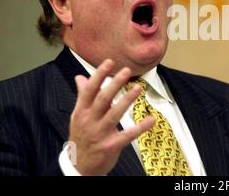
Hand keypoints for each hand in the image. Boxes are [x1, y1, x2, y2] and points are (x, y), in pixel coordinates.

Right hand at [69, 59, 154, 174]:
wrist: (79, 167)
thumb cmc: (81, 136)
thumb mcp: (77, 116)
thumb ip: (82, 96)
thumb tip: (80, 77)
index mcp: (81, 111)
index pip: (89, 90)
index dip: (99, 75)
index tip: (109, 62)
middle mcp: (89, 121)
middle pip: (102, 99)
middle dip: (114, 84)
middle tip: (126, 71)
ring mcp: (99, 134)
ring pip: (114, 114)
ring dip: (127, 100)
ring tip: (138, 88)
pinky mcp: (111, 146)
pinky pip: (128, 135)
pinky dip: (140, 127)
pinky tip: (151, 119)